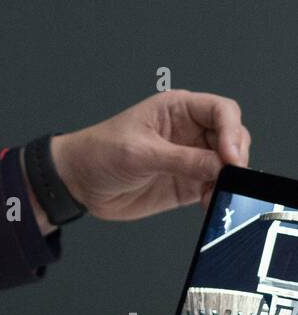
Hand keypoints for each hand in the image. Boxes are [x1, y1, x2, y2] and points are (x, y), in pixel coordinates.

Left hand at [50, 89, 250, 221]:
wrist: (77, 182)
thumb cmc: (98, 153)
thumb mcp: (140, 153)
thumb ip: (183, 160)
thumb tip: (221, 166)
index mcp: (177, 109)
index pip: (221, 110)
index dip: (232, 131)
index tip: (230, 156)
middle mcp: (189, 131)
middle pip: (232, 137)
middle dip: (236, 157)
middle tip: (229, 177)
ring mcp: (190, 158)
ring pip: (227, 165)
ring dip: (229, 180)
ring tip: (215, 195)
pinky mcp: (186, 183)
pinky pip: (214, 188)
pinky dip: (218, 196)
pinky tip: (209, 205)